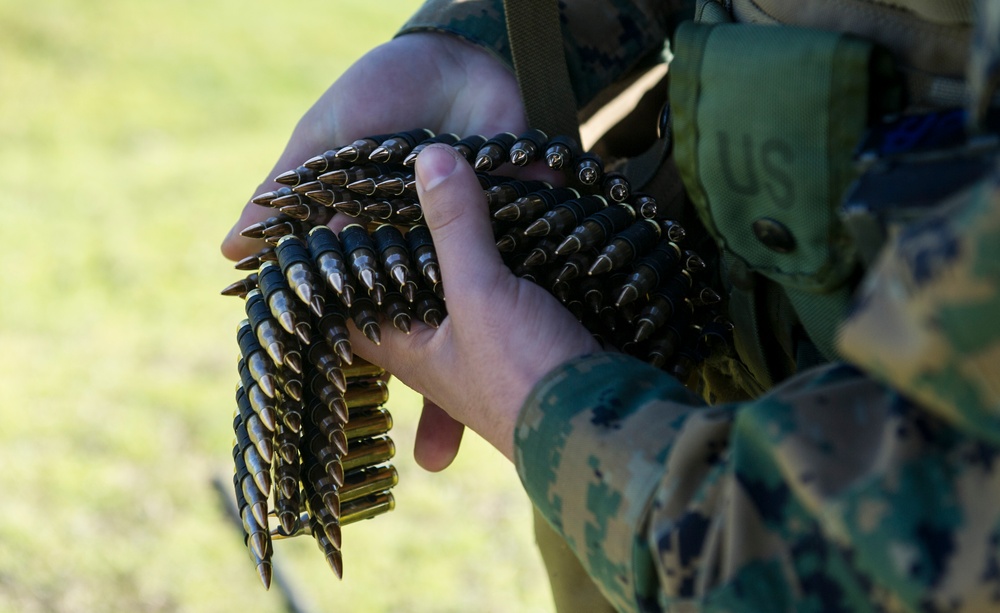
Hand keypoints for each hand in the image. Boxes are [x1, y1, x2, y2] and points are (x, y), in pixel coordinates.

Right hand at [222, 33, 533, 470]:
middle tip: (434, 461)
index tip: (368, 417)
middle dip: (438, 394)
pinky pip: (540, 267)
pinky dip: (550, 301)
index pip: (375, 314)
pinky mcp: (531, 212)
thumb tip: (229, 249)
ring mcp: (489, 238)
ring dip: (499, 365)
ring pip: (492, 316)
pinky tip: (556, 354)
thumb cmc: (381, 91)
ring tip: (506, 424)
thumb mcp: (329, 141)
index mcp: (388, 244)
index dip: (372, 365)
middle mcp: (439, 253)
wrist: (456, 45)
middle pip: (438, 331)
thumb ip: (288, 190)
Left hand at [356, 145, 602, 464]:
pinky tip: (506, 213)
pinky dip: (498, 247)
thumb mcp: (479, 292)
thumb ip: (454, 225)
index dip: (336, 258)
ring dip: (455, 239)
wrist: (604, 421)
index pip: (347, 301)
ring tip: (446, 182)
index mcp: (408, 347)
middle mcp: (439, 345)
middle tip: (391, 183)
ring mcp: (484, 339)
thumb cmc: (524, 372)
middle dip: (400, 238)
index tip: (334, 207)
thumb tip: (428, 154)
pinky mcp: (527, 329)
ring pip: (455, 279)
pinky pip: (500, 280)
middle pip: (404, 281)